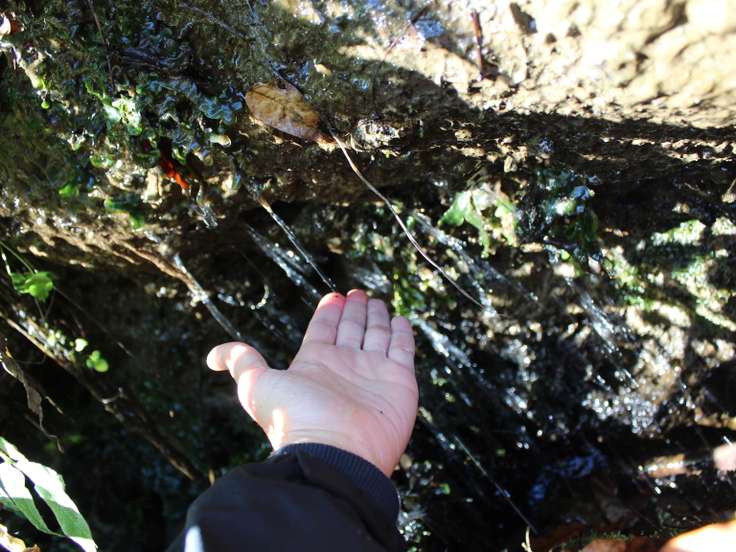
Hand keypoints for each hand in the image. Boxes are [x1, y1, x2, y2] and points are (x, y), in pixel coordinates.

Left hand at [206, 290, 418, 475]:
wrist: (334, 453)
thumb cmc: (295, 419)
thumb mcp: (256, 386)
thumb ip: (241, 362)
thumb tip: (210, 356)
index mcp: (315, 363)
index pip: (323, 329)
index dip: (329, 312)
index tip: (334, 296)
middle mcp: (345, 366)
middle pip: (351, 329)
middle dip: (355, 311)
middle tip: (358, 294)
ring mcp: (374, 373)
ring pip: (377, 336)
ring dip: (377, 318)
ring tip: (377, 301)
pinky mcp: (399, 382)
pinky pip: (402, 351)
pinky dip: (403, 335)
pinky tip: (401, 321)